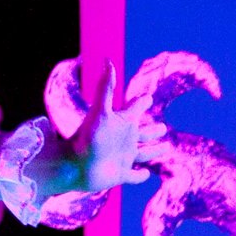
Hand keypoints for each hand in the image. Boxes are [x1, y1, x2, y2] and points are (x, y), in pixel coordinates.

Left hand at [63, 60, 168, 193]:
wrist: (70, 167)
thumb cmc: (85, 138)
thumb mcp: (99, 112)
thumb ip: (105, 88)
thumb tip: (108, 60)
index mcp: (121, 122)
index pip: (135, 108)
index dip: (142, 102)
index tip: (147, 98)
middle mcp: (123, 138)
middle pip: (143, 132)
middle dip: (153, 130)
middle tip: (163, 127)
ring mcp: (123, 157)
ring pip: (143, 153)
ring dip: (154, 150)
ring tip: (165, 147)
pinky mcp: (120, 175)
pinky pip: (133, 176)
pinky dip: (140, 176)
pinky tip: (146, 174)